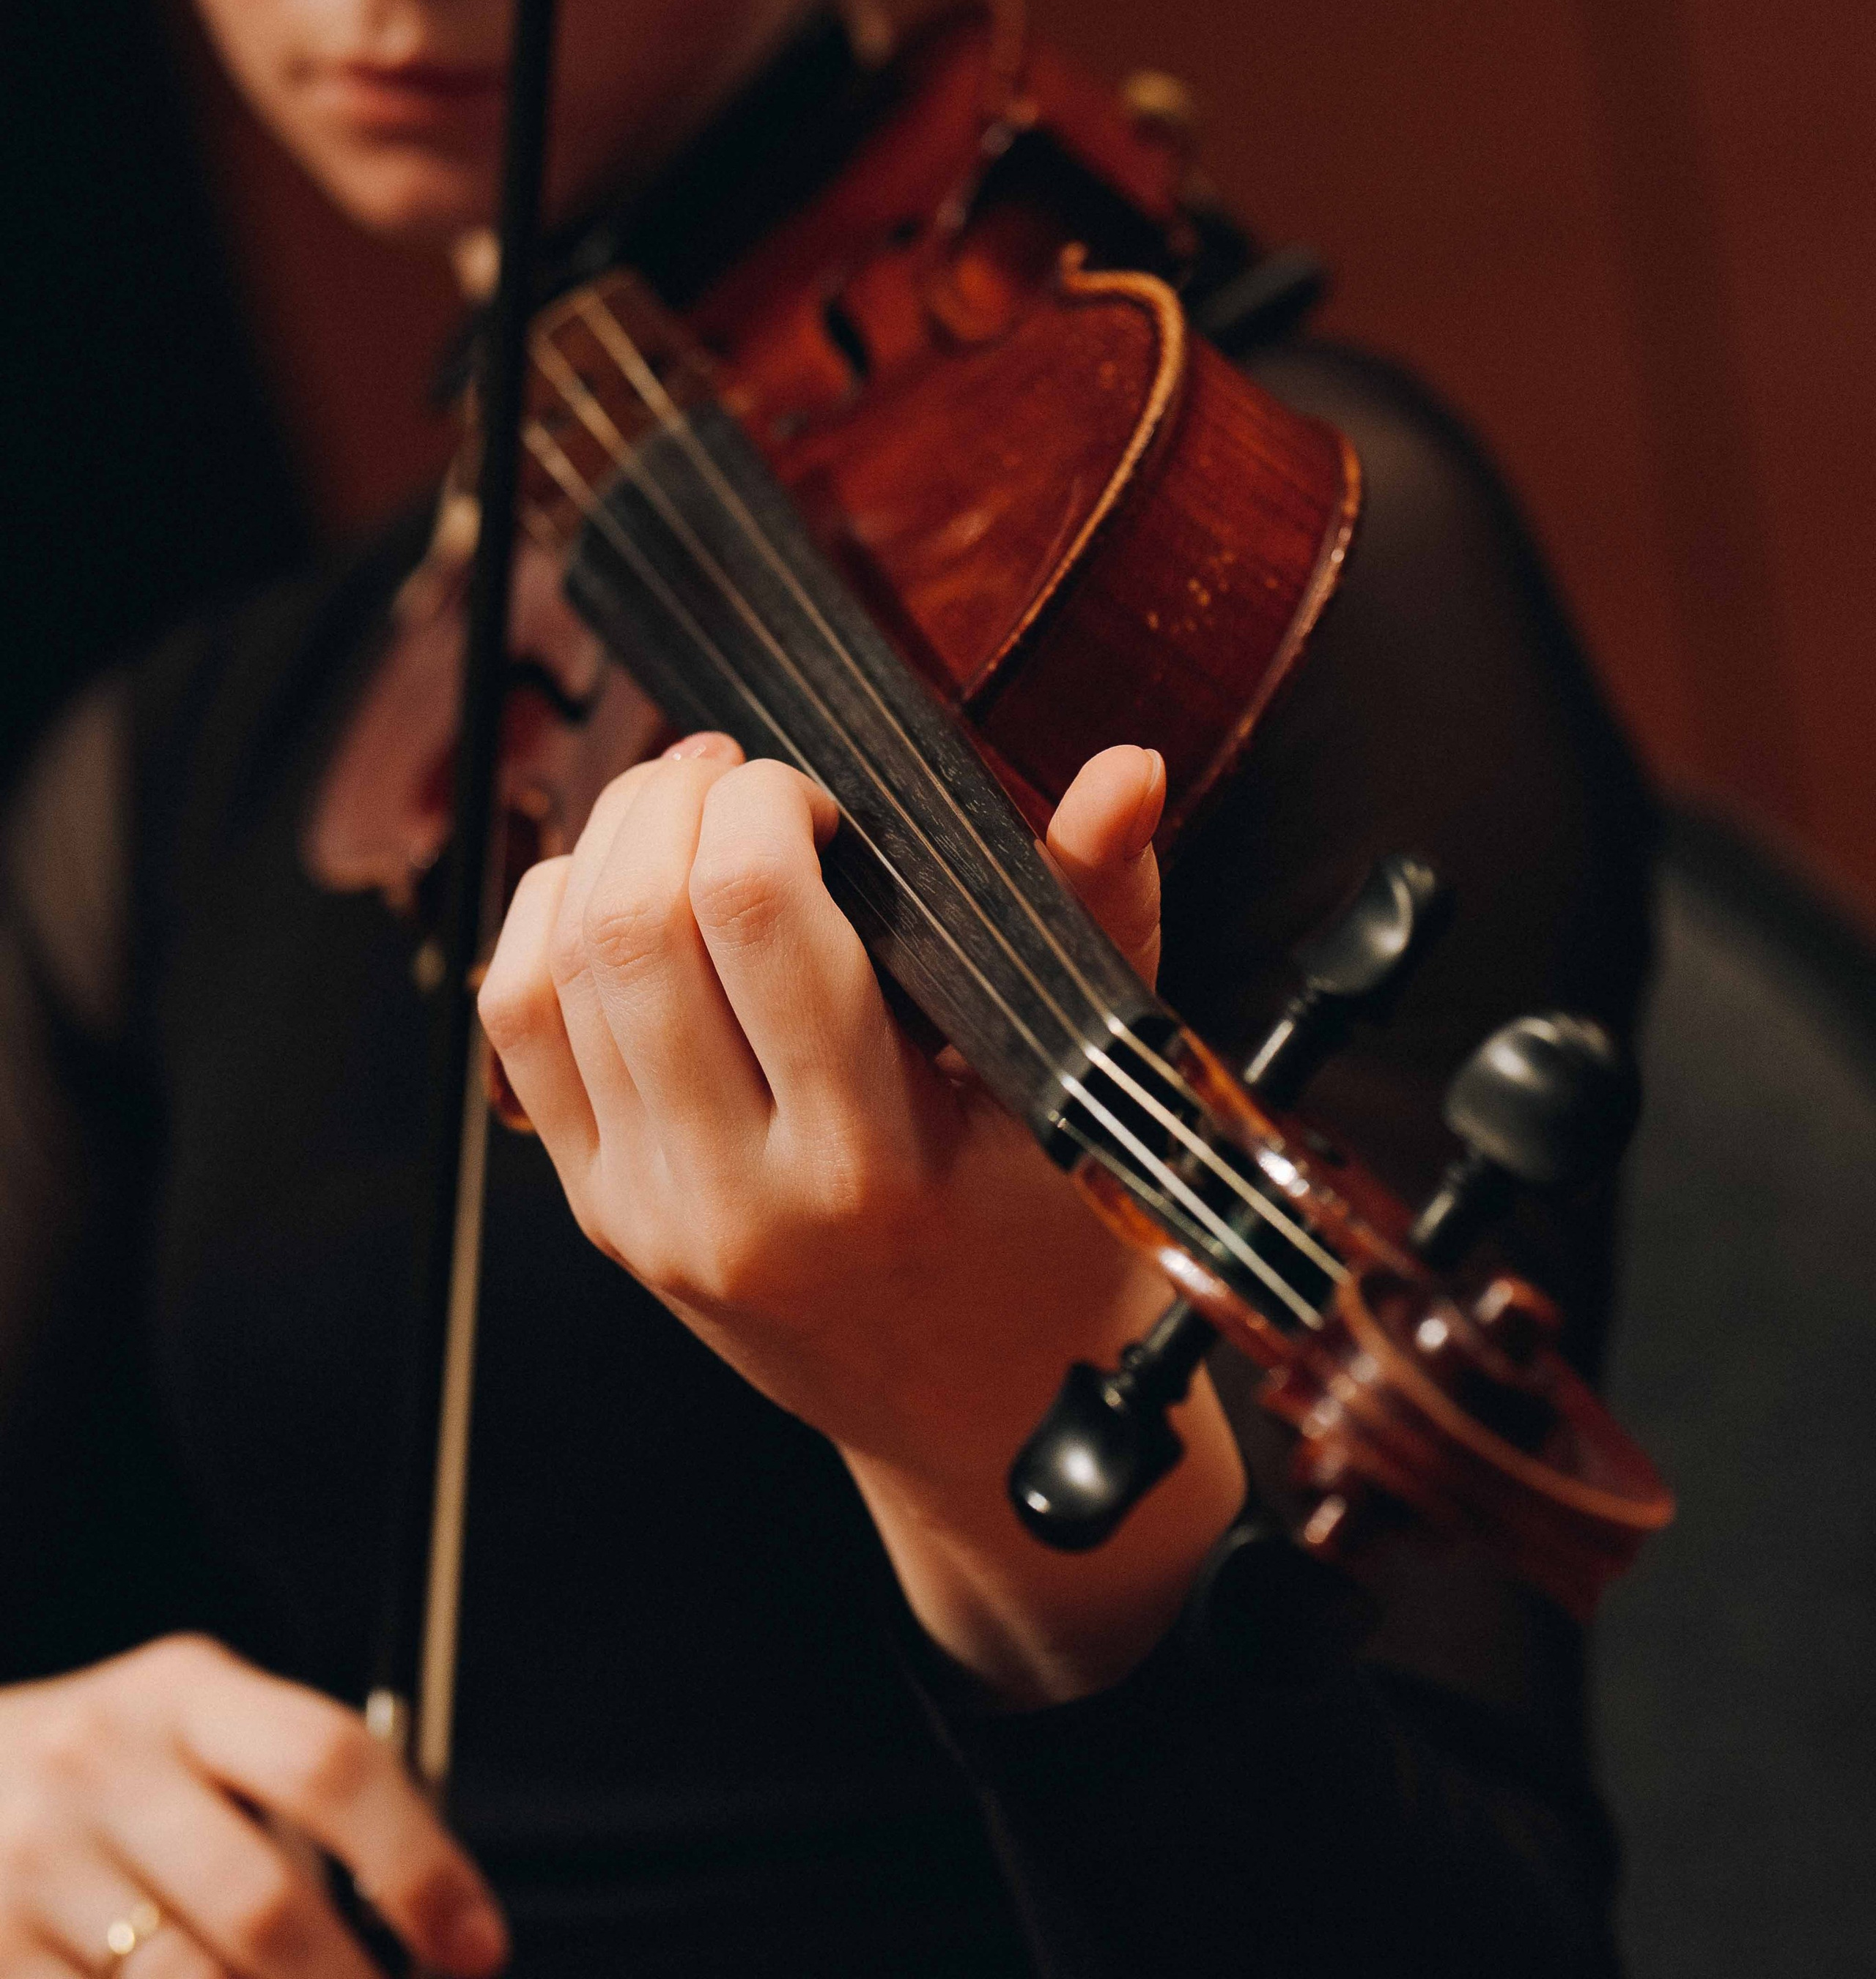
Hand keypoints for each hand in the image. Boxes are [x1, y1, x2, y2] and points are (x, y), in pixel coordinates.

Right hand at [0, 1638, 506, 1977]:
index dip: (421, 1864)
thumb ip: (293, 1798)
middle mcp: (104, 1766)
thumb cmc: (103, 1771)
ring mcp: (37, 1867)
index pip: (329, 1763)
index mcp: (183, 1692)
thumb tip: (428, 1916)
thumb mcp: (190, 1734)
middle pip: (266, 1904)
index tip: (475, 1944)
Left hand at [480, 736, 1245, 1704]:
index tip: (822, 795)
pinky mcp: (601, 1213)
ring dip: (609, 846)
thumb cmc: (1044, 1247)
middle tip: (739, 772)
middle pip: (634, 928)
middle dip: (674, 802)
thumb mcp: (1084, 1084)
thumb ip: (1099, 909)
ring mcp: (649, 1213)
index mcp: (867, 1165)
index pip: (753, 919)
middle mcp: (738, 1199)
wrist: (976, 1421)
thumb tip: (1127, 770)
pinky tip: (619, 887)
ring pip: (559, 969)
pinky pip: (519, 1030)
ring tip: (685, 809)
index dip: (767, 804)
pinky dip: (548, 924)